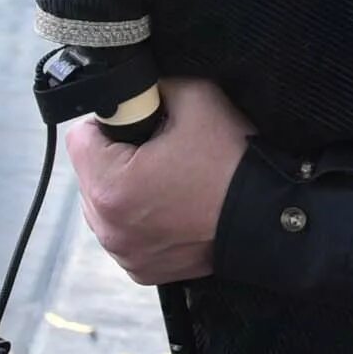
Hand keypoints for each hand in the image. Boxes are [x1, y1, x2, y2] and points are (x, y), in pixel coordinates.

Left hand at [67, 76, 253, 285]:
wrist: (271, 219)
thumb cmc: (233, 164)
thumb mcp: (198, 99)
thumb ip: (155, 83)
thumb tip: (136, 84)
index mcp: (112, 187)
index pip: (80, 137)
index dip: (112, 121)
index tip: (142, 123)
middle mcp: (109, 228)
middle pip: (89, 173)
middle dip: (116, 156)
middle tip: (160, 151)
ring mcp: (124, 254)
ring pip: (103, 204)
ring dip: (125, 188)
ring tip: (168, 179)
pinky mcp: (140, 270)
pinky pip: (123, 232)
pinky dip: (138, 218)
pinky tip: (171, 206)